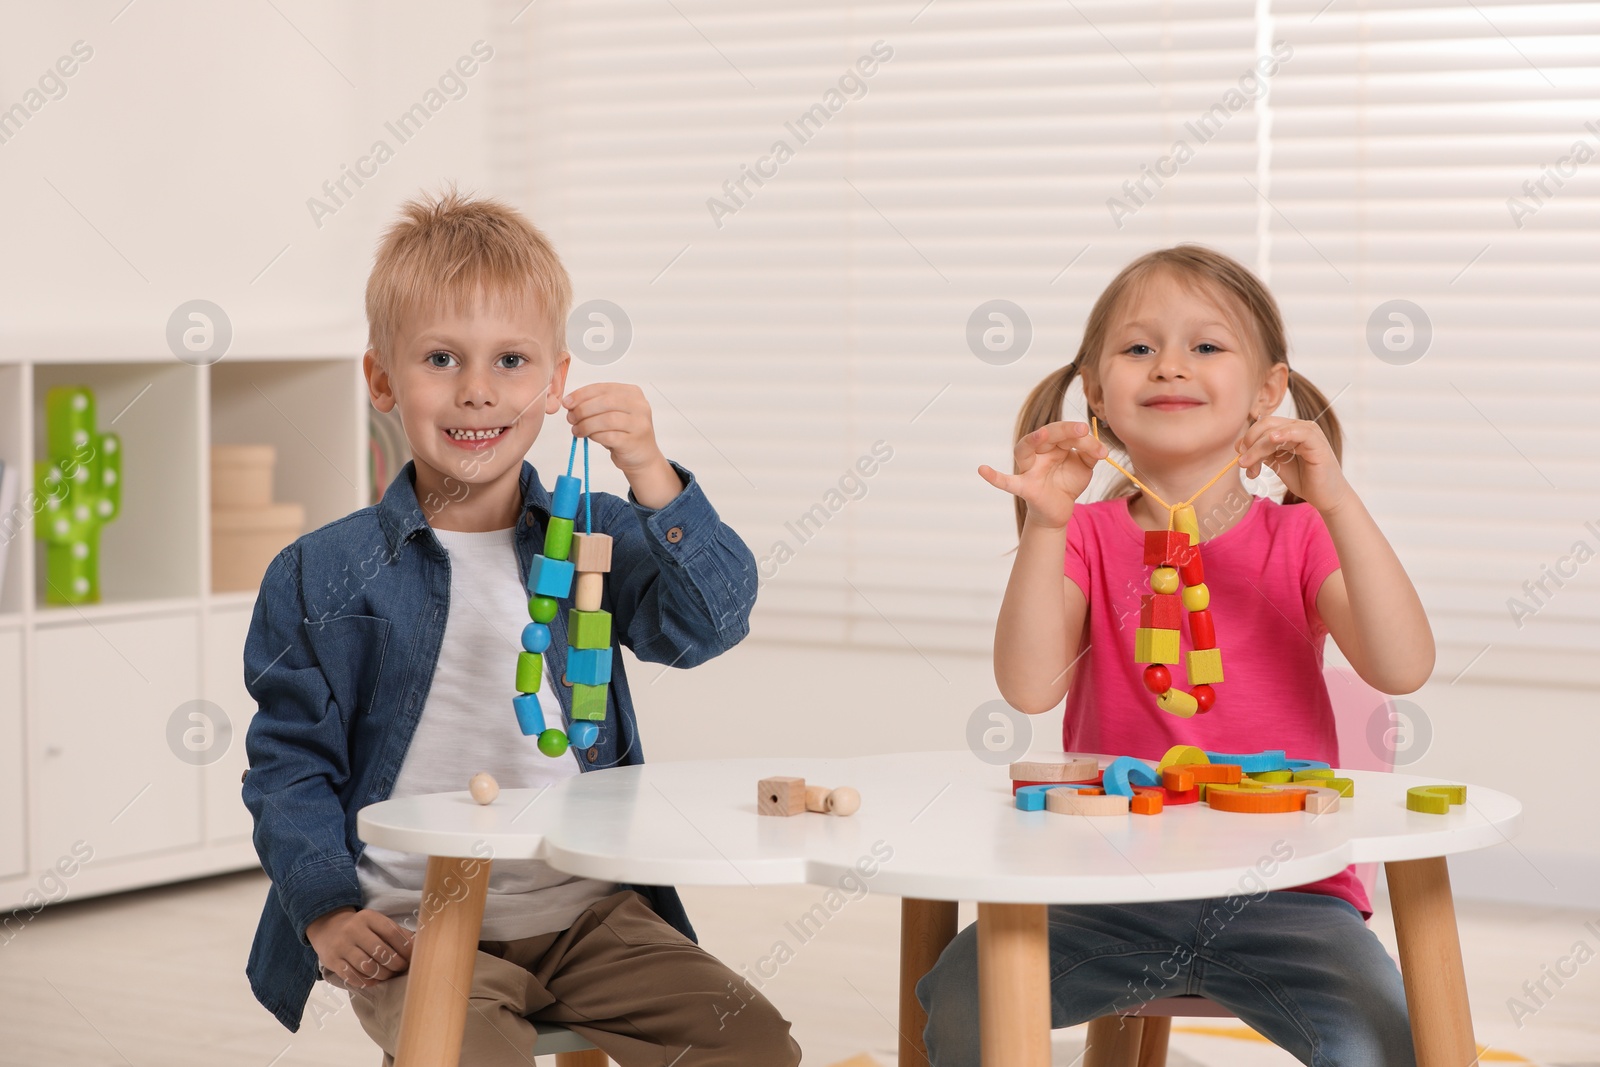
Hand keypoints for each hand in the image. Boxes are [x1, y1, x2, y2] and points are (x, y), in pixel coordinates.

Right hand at [305, 907, 412, 988]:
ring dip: (383, 974)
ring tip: (388, 975)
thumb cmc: (361, 928)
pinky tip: (373, 980)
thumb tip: (418, 945)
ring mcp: (341, 946)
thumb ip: (396, 932)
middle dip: (395, 963)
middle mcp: (353, 930)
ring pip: (367, 966)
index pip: (391, 932)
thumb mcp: (376, 923)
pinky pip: (352, 976)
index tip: (412, 957)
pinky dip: (366, 981)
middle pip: (380, 951)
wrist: (328, 928)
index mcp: (368, 917)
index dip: (404, 947)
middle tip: (401, 969)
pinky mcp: (332, 961)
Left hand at [562, 383, 663, 474]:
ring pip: (607, 419)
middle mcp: (639, 406)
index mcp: (633, 393)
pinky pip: (609, 436)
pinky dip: (595, 436)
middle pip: (605, 402)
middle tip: (571, 418)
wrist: (642, 456)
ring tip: (577, 430)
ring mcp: (639, 424)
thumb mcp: (611, 413)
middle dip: (583, 409)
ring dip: (586, 424)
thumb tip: (571, 403)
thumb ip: (595, 405)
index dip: (582, 394)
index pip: (603, 388)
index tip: (567, 402)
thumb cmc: (624, 433)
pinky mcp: (634, 441)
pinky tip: (589, 437)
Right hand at [978, 421, 1108, 528]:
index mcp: (1053, 444)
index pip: (1065, 433)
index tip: (1102, 450)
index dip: (1082, 438)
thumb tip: (1101, 448)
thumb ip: (1090, 453)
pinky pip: (1006, 482)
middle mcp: (1038, 452)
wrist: (1060, 510)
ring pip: (1024, 450)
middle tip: (1081, 430)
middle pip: (1047, 435)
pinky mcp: (1023, 487)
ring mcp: (1028, 468)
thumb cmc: (1067, 482)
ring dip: (1033, 440)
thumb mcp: (1084, 466)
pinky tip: (983, 470)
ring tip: (1043, 434)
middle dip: (1063, 431)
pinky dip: (994, 477)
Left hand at [1235, 416, 1349, 512]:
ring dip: (1258, 447)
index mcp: (1288, 430)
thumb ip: (1262, 452)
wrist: (1324, 497)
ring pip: (1276, 431)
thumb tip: (1240, 446)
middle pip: (1266, 425)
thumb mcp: (1276, 463)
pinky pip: (1300, 432)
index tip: (1240, 459)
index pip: (1262, 426)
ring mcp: (1309, 432)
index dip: (1247, 439)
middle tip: (1242, 463)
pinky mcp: (1318, 442)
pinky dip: (1284, 434)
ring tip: (1248, 465)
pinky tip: (1272, 439)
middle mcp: (1298, 427)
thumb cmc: (1302, 479)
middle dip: (1250, 443)